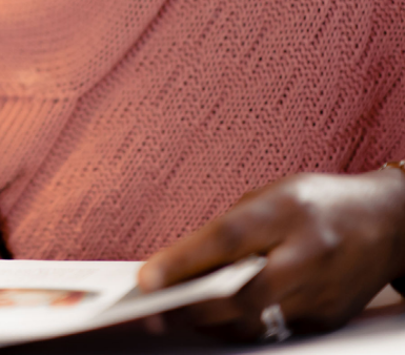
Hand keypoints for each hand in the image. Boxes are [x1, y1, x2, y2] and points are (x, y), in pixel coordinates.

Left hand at [138, 169, 404, 340]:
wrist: (389, 224)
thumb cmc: (319, 203)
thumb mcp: (271, 195)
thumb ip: (231, 225)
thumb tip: (184, 260)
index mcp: (288, 212)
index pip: (226, 239)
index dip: (182, 262)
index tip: (146, 280)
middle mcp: (308, 256)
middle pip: (240, 295)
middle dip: (191, 307)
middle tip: (153, 310)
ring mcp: (322, 293)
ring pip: (256, 322)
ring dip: (211, 322)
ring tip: (175, 315)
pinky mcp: (327, 319)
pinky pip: (274, 330)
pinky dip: (241, 325)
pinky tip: (216, 317)